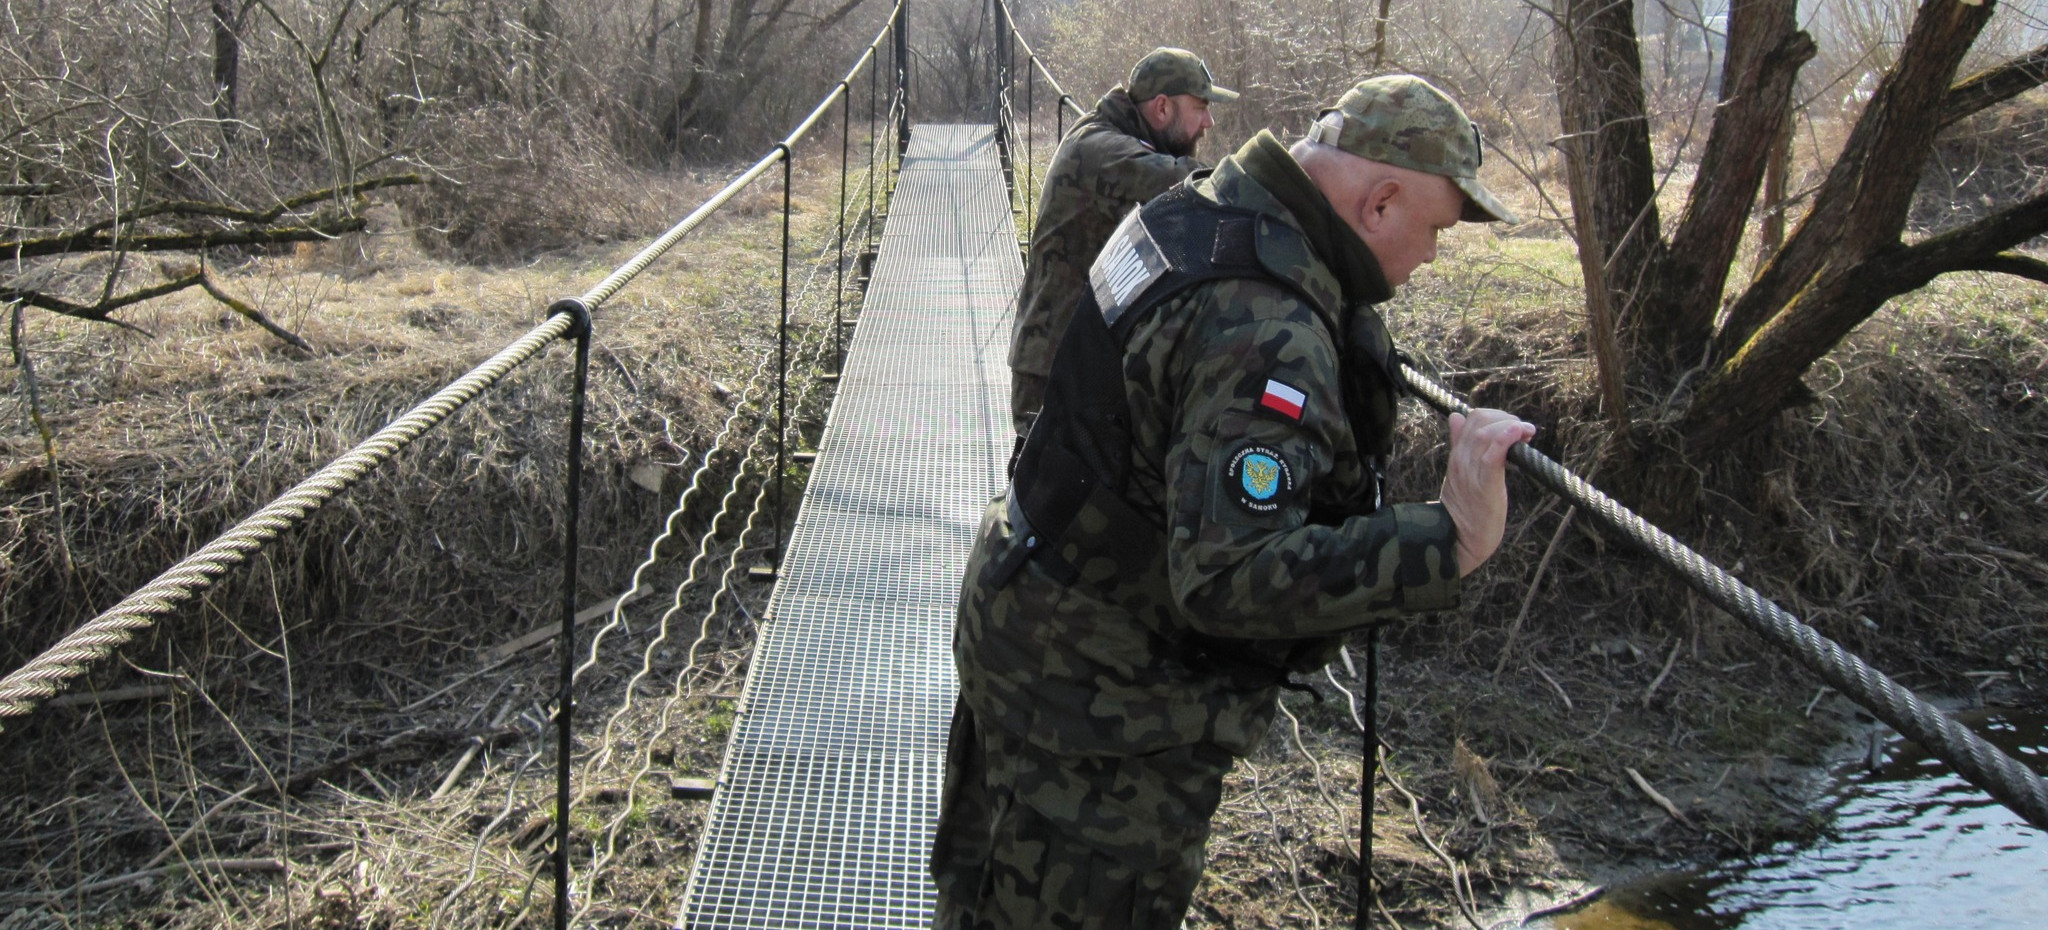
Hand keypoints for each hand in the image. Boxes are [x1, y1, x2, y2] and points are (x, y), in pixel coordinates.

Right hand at [1439, 408, 1535, 576]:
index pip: (1471, 417)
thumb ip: (1461, 444)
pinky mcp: (1484, 486)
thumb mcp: (1461, 471)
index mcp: (1458, 454)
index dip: (1496, 416)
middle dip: (1506, 418)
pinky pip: (1491, 456)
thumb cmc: (1467, 508)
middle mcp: (1461, 459)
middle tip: (1523, 434)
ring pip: (1485, 434)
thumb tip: (1456, 417)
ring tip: (1526, 435)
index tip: (1514, 429)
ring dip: (1510, 426)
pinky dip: (1505, 439)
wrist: (1460, 539)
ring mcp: (1471, 472)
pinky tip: (1518, 434)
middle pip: (1480, 419)